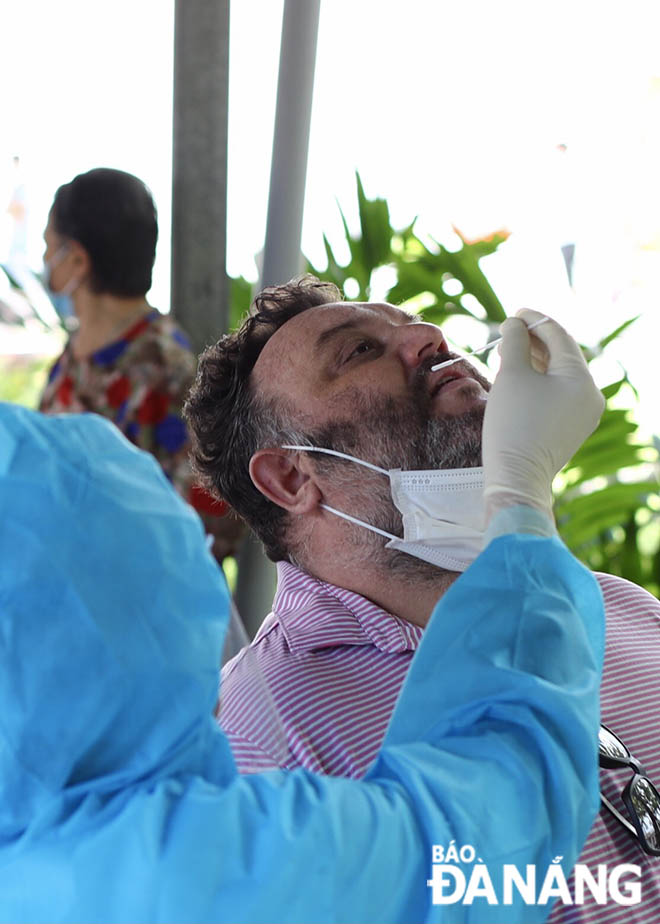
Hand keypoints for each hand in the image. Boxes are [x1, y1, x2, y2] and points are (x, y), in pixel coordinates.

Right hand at [482, 309, 604, 521]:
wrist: (517, 477)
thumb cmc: (512, 424)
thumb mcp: (511, 375)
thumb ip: (515, 342)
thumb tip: (515, 324)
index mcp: (581, 378)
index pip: (558, 336)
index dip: (534, 320)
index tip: (514, 313)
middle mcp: (591, 394)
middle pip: (562, 355)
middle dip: (534, 341)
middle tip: (508, 333)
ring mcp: (585, 413)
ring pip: (560, 375)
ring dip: (536, 361)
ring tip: (509, 354)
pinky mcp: (573, 428)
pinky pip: (559, 394)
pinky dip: (541, 382)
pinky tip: (520, 379)